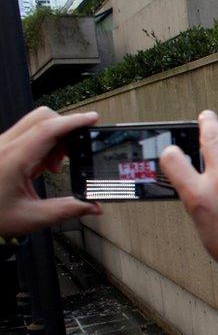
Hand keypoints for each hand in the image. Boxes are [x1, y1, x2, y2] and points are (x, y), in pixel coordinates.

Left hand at [0, 107, 101, 236]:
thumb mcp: (33, 216)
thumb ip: (67, 209)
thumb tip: (93, 206)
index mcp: (11, 160)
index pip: (46, 129)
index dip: (72, 122)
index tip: (92, 119)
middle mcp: (4, 146)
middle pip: (42, 118)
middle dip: (65, 129)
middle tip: (75, 150)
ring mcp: (1, 145)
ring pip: (36, 125)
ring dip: (54, 140)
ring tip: (54, 167)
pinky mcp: (1, 148)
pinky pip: (27, 134)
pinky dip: (43, 145)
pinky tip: (42, 167)